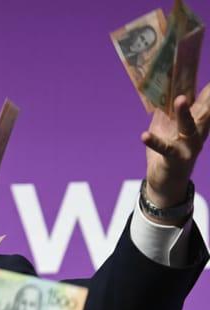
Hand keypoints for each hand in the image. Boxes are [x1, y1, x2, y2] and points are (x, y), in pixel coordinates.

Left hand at [141, 84, 209, 223]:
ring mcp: (188, 147)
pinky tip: (145, 135)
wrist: (166, 183)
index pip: (206, 100)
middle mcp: (197, 132)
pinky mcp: (175, 159)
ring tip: (181, 99)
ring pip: (189, 128)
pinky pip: (165, 150)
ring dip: (185, 113)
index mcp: (197, 122)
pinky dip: (155, 142)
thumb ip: (166, 108)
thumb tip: (161, 85)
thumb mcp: (165, 125)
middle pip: (206, 111)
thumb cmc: (167, 150)